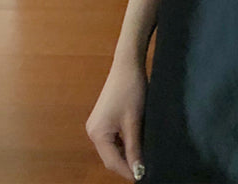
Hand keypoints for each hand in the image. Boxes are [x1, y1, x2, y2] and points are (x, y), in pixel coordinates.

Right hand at [86, 59, 147, 180]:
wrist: (128, 64)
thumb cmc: (131, 90)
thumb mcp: (134, 121)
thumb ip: (134, 148)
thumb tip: (138, 170)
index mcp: (97, 134)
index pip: (112, 162)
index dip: (127, 171)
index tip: (142, 177)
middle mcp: (93, 131)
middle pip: (110, 157)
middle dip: (126, 164)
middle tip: (144, 170)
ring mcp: (97, 124)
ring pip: (112, 148)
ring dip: (125, 154)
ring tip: (142, 159)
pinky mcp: (103, 118)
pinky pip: (112, 138)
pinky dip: (123, 144)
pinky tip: (136, 144)